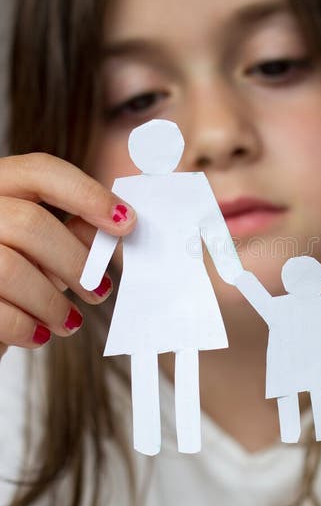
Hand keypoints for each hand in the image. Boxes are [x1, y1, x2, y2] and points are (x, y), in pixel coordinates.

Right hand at [0, 153, 135, 358]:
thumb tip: (115, 223)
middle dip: (74, 261)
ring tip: (68, 320)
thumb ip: (69, 233)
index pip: (40, 172)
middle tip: (98, 291)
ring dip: (51, 302)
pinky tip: (37, 334)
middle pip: (30, 223)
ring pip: (11, 268)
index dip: (87, 194)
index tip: (125, 222)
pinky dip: (25, 326)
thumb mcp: (39, 251)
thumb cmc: (9, 281)